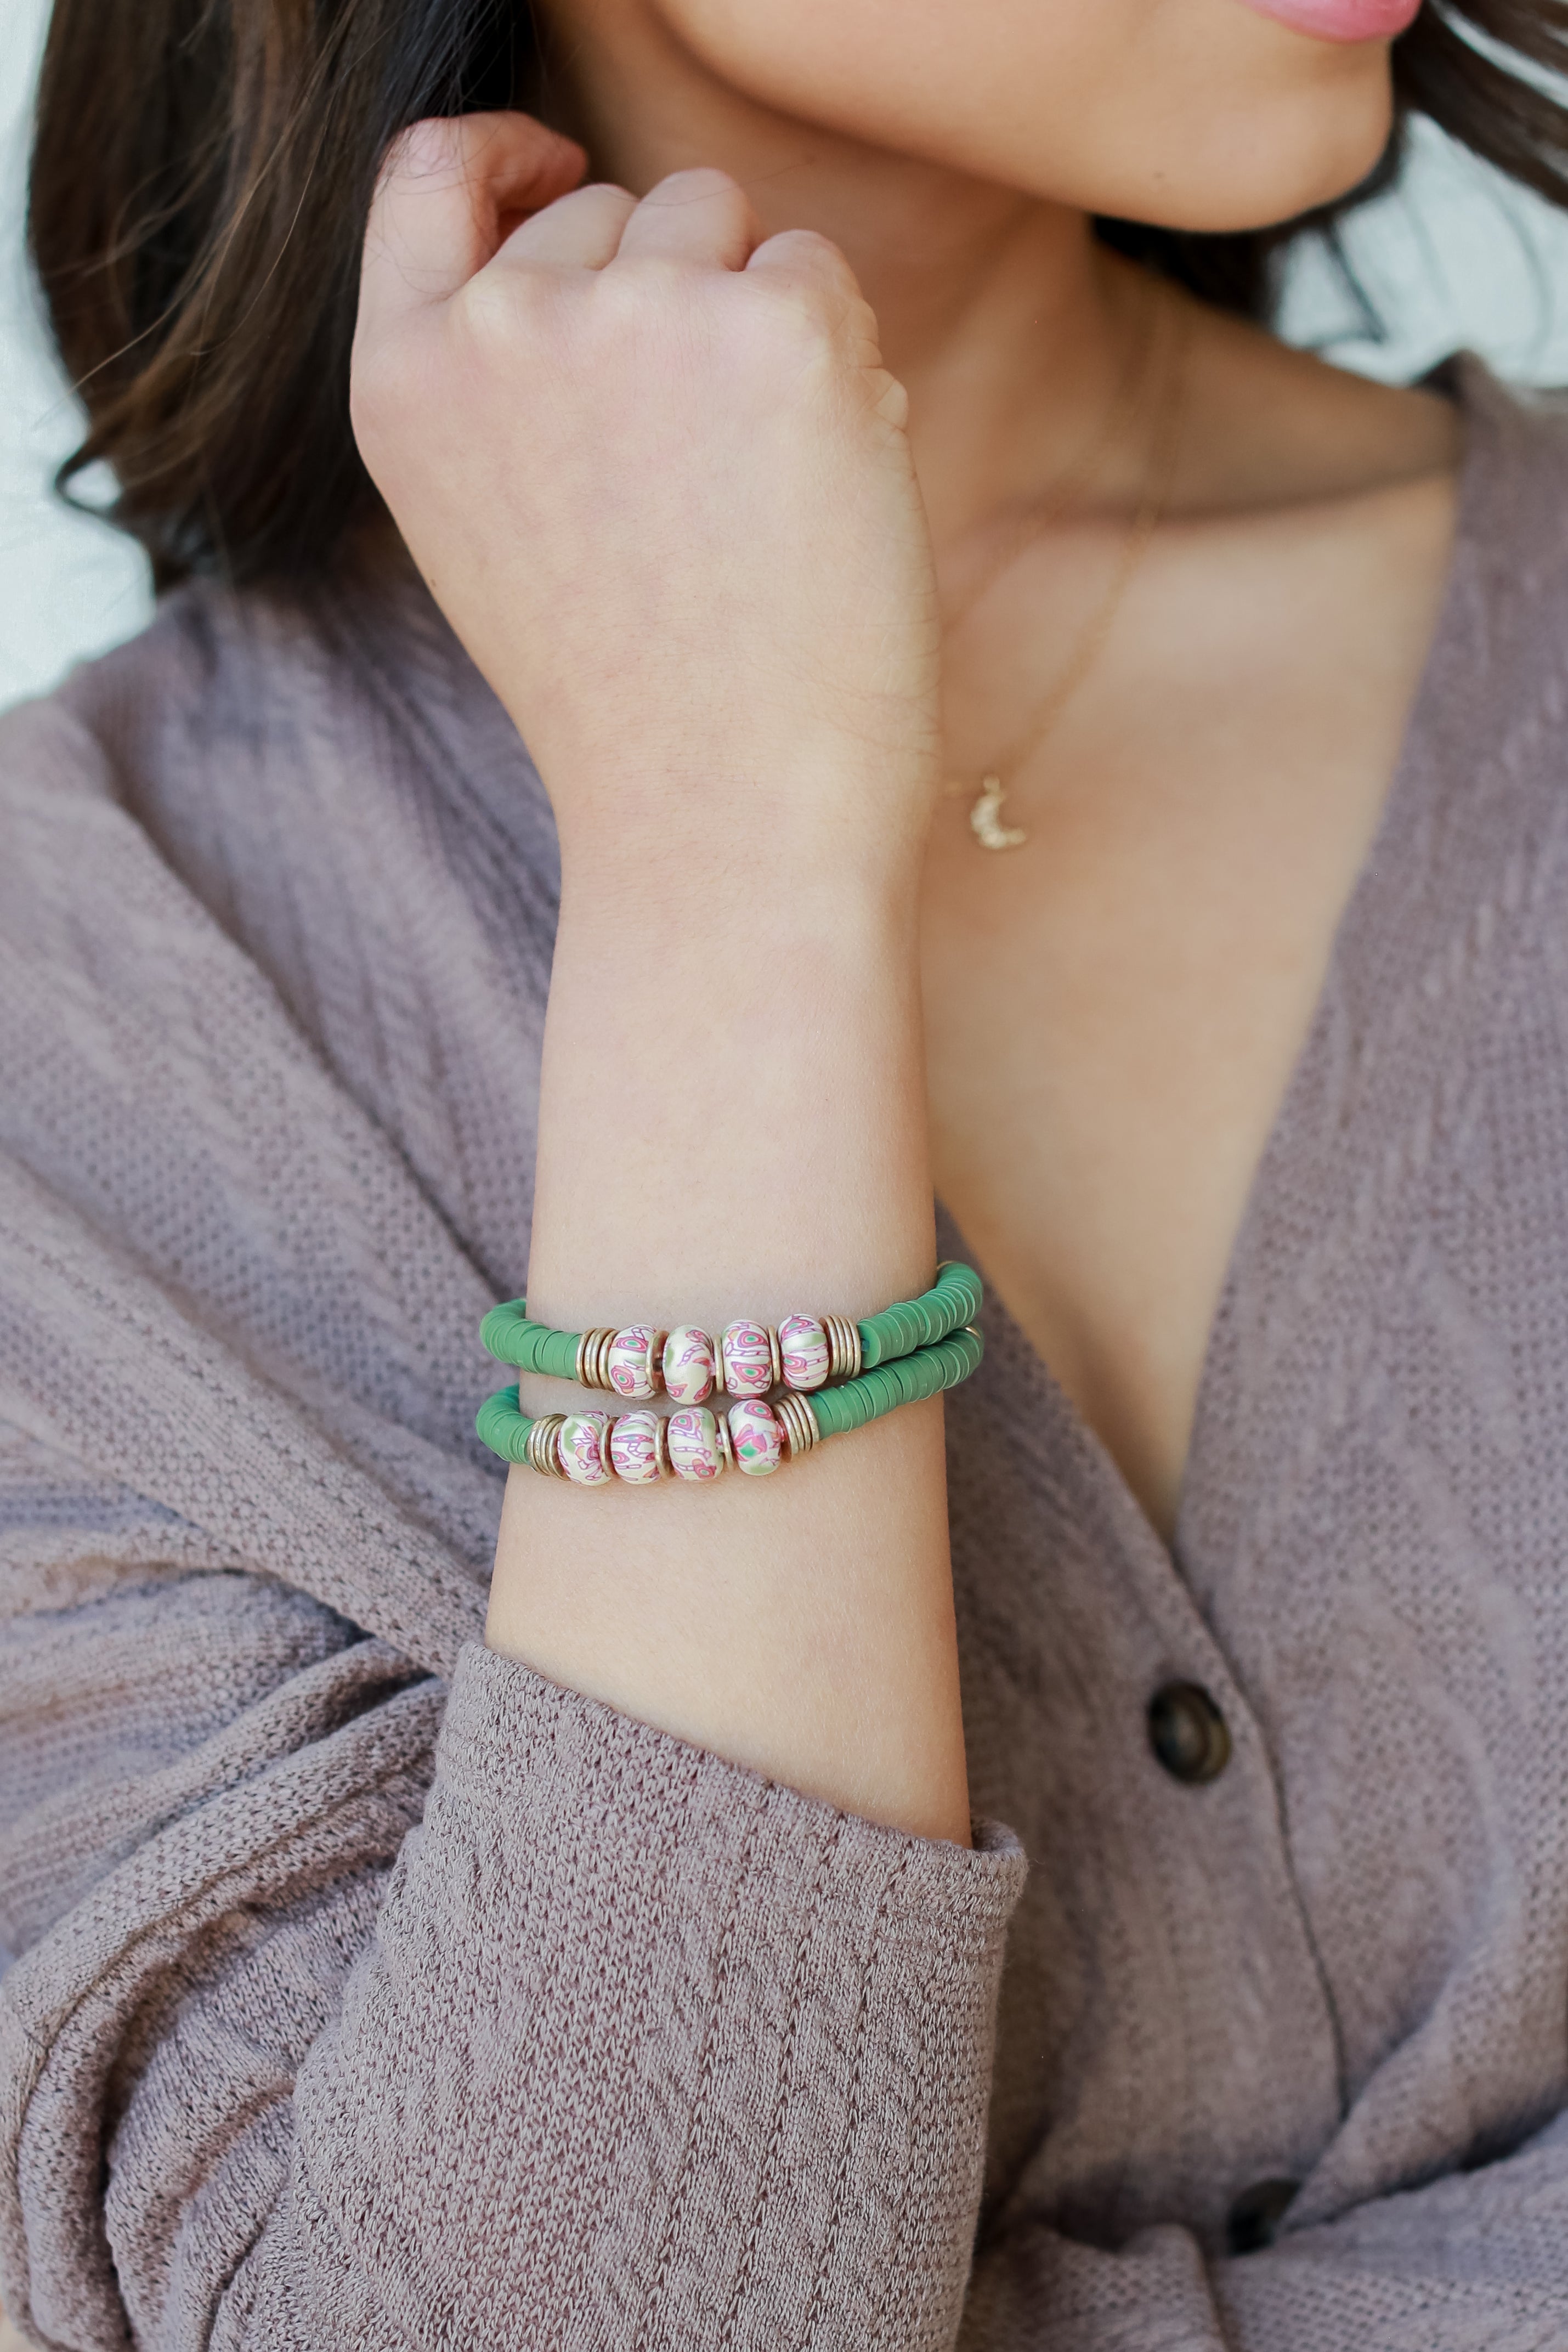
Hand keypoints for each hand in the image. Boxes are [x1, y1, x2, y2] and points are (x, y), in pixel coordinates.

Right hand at [351, 116, 940, 877]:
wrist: (723, 823)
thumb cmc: (633, 710)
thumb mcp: (499, 536)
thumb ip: (511, 388)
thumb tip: (616, 265)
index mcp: (406, 384)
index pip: (425, 179)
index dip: (503, 155)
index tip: (562, 173)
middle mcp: (502, 327)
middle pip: (615, 208)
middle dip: (673, 294)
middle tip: (694, 479)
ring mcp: (637, 313)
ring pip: (723, 222)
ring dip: (757, 319)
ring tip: (752, 492)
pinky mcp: (775, 327)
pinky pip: (823, 276)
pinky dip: (842, 367)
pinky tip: (818, 494)